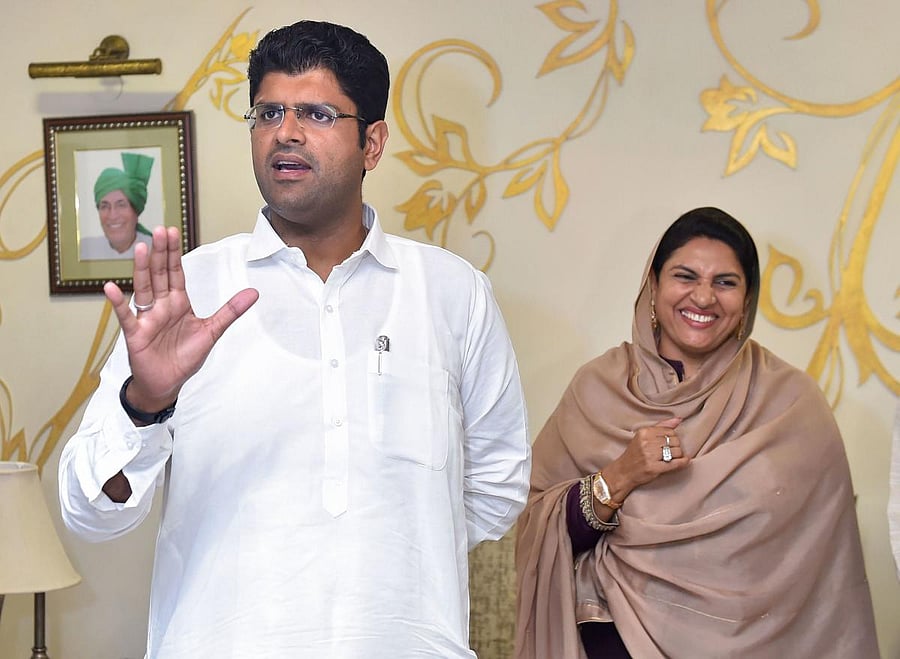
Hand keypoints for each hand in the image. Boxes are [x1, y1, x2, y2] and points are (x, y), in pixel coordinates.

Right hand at [104, 226, 258, 411]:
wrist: (167, 383)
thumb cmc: (184, 356)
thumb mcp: (212, 331)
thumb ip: (230, 311)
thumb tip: (254, 293)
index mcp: (178, 303)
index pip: (176, 272)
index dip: (174, 253)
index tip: (172, 231)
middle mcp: (161, 306)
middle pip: (160, 274)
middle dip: (161, 253)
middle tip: (160, 230)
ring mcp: (147, 318)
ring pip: (144, 289)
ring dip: (143, 269)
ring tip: (142, 248)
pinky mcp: (136, 334)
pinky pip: (126, 316)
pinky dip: (118, 303)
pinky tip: (112, 287)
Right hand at [601, 418, 688, 502]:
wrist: (623, 472)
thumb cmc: (635, 454)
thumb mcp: (643, 436)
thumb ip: (661, 426)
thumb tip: (678, 419)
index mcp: (644, 432)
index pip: (670, 431)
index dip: (673, 438)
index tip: (668, 443)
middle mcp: (646, 442)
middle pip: (674, 441)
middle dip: (675, 447)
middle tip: (669, 452)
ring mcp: (650, 456)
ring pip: (676, 452)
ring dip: (677, 456)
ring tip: (670, 458)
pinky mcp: (654, 468)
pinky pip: (675, 463)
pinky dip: (683, 462)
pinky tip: (684, 461)